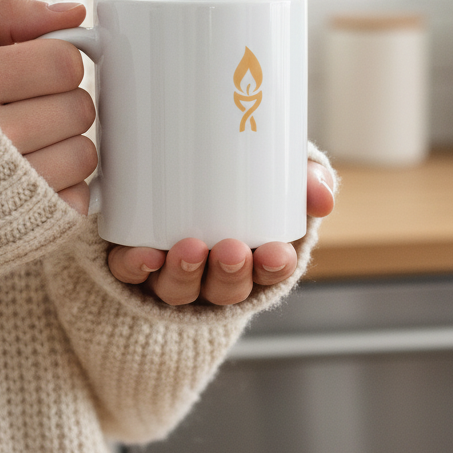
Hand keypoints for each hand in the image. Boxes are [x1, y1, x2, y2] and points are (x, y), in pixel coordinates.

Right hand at [0, 0, 96, 213]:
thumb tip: (75, 12)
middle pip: (79, 108)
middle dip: (58, 104)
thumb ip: (10, 17)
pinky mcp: (23, 229)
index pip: (63, 62)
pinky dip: (61, 189)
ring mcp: (9, 189)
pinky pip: (79, 198)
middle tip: (23, 111)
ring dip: (63, 147)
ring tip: (22, 147)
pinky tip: (25, 181)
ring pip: (84, 154)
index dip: (54, 63)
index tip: (31, 72)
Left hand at [107, 161, 335, 305]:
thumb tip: (321, 197)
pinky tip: (144, 255)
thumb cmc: (241, 175)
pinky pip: (131, 272)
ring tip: (188, 249)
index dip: (272, 269)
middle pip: (224, 288)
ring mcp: (171, 270)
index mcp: (252, 256)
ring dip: (184, 274)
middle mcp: (211, 272)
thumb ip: (308, 178)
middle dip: (229, 274)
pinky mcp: (132, 257)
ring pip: (179, 288)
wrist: (172, 164)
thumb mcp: (278, 172)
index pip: (268, 273)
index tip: (275, 253)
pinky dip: (137, 266)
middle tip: (231, 250)